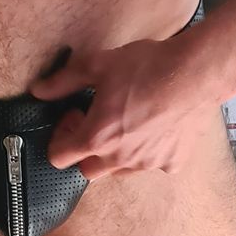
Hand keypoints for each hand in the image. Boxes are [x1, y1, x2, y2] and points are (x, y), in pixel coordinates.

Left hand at [29, 30, 214, 178]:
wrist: (196, 73)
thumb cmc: (148, 67)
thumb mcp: (98, 65)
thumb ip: (64, 81)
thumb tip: (39, 90)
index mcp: (96, 138)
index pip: (58, 157)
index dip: (61, 136)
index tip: (76, 115)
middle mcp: (119, 159)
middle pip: (87, 170)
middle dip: (86, 150)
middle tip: (99, 121)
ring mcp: (147, 164)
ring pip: (120, 170)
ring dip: (116, 153)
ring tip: (129, 122)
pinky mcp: (172, 162)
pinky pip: (154, 165)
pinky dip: (151, 152)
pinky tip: (157, 126)